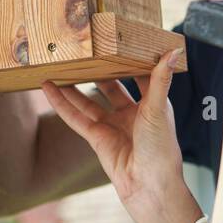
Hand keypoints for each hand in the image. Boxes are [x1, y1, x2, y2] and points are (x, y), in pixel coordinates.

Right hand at [40, 49, 185, 210]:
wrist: (149, 184)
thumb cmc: (161, 148)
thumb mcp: (159, 108)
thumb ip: (160, 79)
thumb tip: (174, 50)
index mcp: (152, 104)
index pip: (140, 76)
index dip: (130, 60)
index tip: (118, 39)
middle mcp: (132, 113)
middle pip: (111, 86)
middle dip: (99, 70)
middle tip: (85, 49)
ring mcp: (113, 125)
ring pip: (89, 100)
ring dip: (74, 85)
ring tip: (59, 65)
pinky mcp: (96, 138)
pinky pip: (76, 117)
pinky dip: (61, 103)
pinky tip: (49, 88)